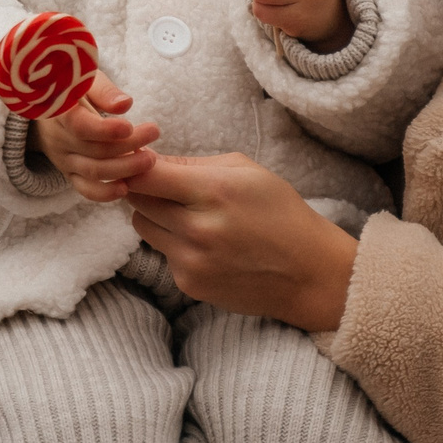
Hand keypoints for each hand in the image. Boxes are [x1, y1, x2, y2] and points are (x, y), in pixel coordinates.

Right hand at [30, 74, 160, 202]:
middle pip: (94, 150)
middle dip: (128, 145)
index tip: (130, 126)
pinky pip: (85, 189)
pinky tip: (126, 188)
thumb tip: (126, 104)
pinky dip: (105, 193)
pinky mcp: (70, 173)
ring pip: (93, 171)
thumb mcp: (85, 80)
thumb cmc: (73, 89)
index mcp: (59, 113)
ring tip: (150, 160)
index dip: (105, 130)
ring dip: (124, 168)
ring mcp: (63, 160)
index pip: (79, 126)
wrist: (48, 110)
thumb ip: (104, 91)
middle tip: (154, 133)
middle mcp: (58, 139)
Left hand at [126, 153, 357, 331]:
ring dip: (155, 215)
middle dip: (144, 186)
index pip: (144, 174)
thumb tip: (148, 159)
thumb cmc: (280, 213)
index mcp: (213, 192)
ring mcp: (190, 260)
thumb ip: (193, 163)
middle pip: (136, 199)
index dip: (135, 163)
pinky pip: (162, 253)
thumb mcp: (246, 171)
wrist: (307, 272)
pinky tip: (206, 243)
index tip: (139, 159)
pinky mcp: (189, 283)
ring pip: (142, 225)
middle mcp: (197, 228)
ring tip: (189, 213)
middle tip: (165, 183)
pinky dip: (174, 243)